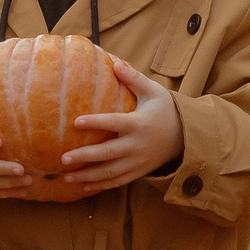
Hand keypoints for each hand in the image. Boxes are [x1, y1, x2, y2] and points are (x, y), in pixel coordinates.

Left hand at [60, 59, 187, 191]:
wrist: (185, 137)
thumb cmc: (166, 110)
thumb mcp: (154, 92)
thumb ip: (134, 79)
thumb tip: (116, 63)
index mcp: (138, 124)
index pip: (114, 123)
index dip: (95, 123)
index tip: (75, 122)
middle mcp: (137, 145)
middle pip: (108, 153)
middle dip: (85, 157)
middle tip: (64, 158)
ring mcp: (138, 162)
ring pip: (110, 172)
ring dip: (87, 176)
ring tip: (66, 177)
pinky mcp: (139, 171)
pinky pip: (118, 182)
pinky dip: (101, 186)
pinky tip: (83, 187)